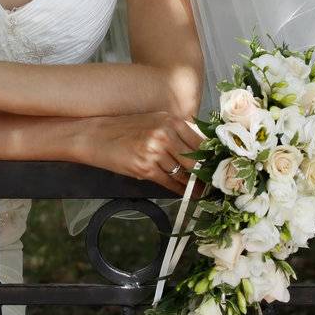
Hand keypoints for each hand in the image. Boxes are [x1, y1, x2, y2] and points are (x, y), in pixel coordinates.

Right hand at [80, 111, 205, 195]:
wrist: (94, 135)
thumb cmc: (124, 128)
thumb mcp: (153, 120)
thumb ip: (176, 131)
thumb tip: (199, 148)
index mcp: (170, 120)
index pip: (201, 142)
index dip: (212, 158)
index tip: (219, 167)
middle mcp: (165, 134)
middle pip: (196, 160)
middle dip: (207, 174)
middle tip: (216, 183)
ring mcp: (154, 151)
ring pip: (183, 174)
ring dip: (195, 185)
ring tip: (204, 192)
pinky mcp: (144, 168)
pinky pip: (169, 183)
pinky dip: (180, 190)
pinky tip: (186, 194)